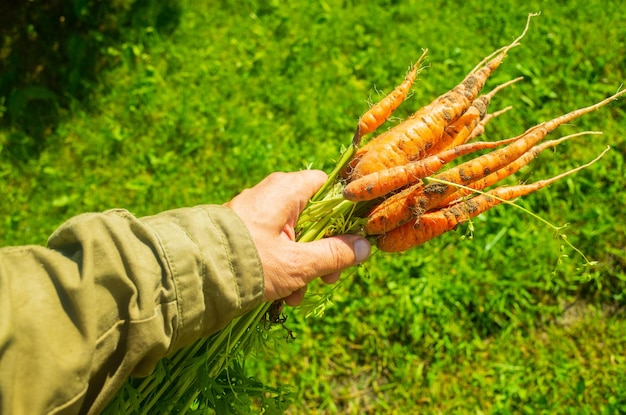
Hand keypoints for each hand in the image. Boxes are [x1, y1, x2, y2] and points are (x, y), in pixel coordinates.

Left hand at [225, 170, 370, 305]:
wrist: (192, 274)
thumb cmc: (248, 261)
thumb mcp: (297, 263)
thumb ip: (335, 254)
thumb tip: (365, 247)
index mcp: (286, 190)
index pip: (329, 186)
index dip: (345, 213)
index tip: (353, 240)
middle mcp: (272, 195)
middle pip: (315, 218)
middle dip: (324, 252)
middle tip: (329, 278)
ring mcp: (257, 214)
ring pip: (296, 236)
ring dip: (303, 267)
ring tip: (297, 295)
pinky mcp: (246, 232)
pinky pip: (276, 245)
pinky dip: (283, 268)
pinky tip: (281, 295)